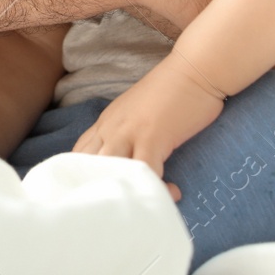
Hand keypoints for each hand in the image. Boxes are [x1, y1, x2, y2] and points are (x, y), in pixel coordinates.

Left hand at [73, 58, 222, 201]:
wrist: (195, 68)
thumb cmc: (173, 90)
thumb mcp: (138, 111)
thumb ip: (127, 130)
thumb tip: (130, 154)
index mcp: (106, 121)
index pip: (79, 153)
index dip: (84, 176)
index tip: (97, 193)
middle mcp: (111, 127)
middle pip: (87, 165)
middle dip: (97, 189)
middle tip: (117, 206)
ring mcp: (129, 132)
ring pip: (111, 171)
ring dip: (124, 190)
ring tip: (143, 200)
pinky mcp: (152, 136)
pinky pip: (146, 172)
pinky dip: (157, 187)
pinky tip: (172, 191)